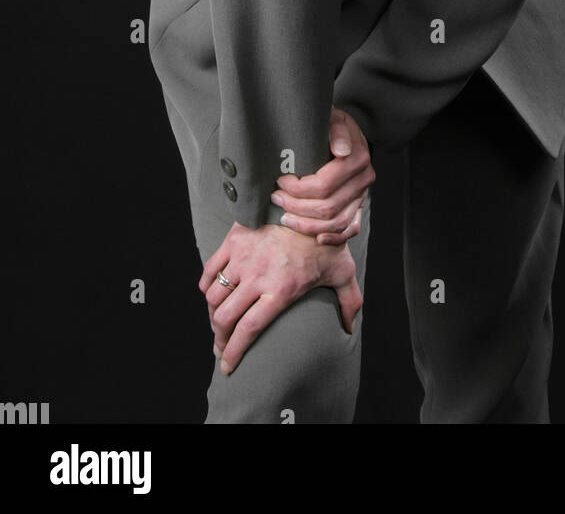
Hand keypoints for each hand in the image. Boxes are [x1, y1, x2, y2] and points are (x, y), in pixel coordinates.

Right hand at [200, 221, 362, 374]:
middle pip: (225, 317)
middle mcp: (259, 275)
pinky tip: (212, 295)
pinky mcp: (235, 240)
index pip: (248, 330)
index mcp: (282, 289)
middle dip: (219, 338)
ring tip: (218, 321)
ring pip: (214, 296)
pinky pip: (209, 270)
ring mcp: (244, 257)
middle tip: (221, 346)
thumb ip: (349, 302)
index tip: (228, 366)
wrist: (311, 205)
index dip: (234, 352)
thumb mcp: (344, 272)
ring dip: (213, 313)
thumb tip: (348, 329)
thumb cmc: (328, 241)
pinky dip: (207, 286)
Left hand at [271, 105, 374, 244]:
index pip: (324, 184)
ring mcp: (362, 195)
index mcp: (358, 159)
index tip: (280, 181)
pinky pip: (350, 229)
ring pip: (336, 222)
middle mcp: (363, 180)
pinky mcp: (359, 206)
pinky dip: (334, 237)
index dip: (298, 188)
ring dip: (307, 224)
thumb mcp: (332, 118)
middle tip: (276, 197)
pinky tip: (317, 238)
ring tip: (285, 217)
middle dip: (296, 206)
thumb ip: (336, 131)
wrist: (347, 132)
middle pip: (327, 206)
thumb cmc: (332, 124)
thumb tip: (341, 150)